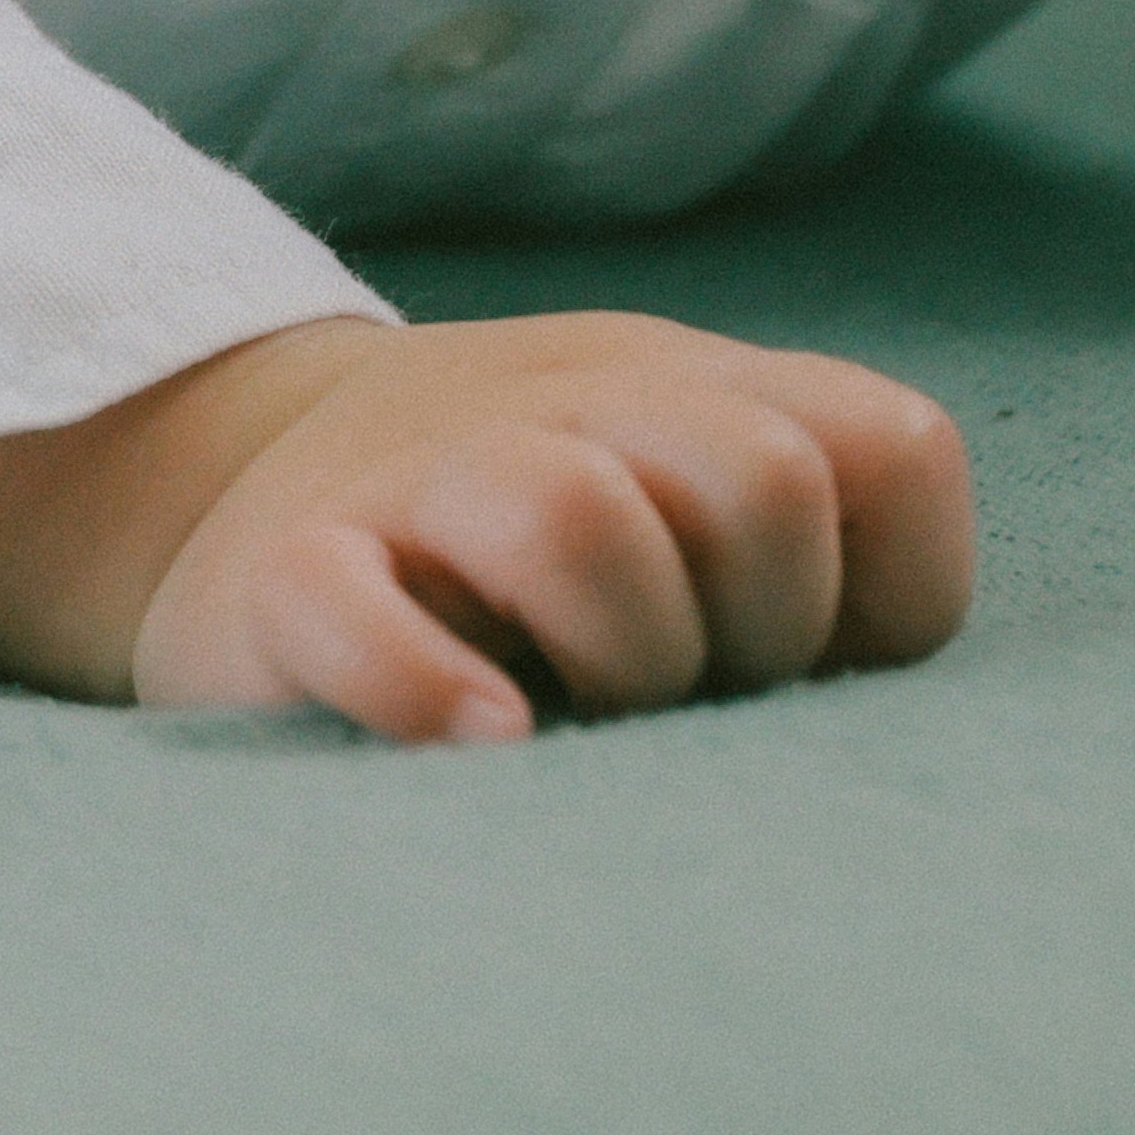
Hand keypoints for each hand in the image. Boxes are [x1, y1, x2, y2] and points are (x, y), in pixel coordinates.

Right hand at [0, 312, 976, 742]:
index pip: (892, 454)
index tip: (790, 656)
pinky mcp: (289, 573)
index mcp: (694, 395)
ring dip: (614, 652)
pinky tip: (481, 739)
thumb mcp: (678, 499)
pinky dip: (423, 687)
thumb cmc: (523, 556)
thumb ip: (802, 556)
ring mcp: (427, 484)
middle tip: (675, 688)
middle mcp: (574, 413)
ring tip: (571, 713)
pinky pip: (356, 610)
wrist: (242, 477)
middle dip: (755, 627)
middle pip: (760, 483)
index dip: (878, 593)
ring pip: (574, 517)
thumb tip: (864, 715)